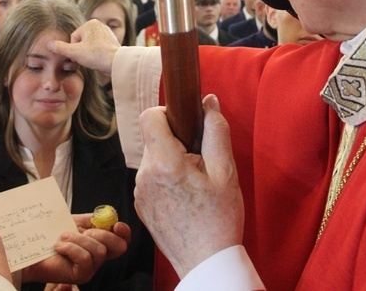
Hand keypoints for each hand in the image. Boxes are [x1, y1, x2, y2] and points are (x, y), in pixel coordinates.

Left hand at [22, 219, 129, 284]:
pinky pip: (85, 259)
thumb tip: (107, 216)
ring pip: (99, 251)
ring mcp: (91, 268)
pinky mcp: (81, 275)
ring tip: (63, 237)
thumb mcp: (74, 222)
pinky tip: (59, 246)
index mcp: (100, 242)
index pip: (123, 240)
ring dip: (79, 239)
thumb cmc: (51, 235)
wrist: (31, 250)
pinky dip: (71, 248)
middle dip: (103, 234)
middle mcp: (99, 257)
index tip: (116, 225)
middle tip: (84, 231)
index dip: (124, 232)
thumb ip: (91, 219)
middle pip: (119, 247)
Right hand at [48, 19, 120, 73]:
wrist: (117, 62)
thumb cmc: (96, 55)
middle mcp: (100, 25)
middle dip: (81, 52)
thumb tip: (48, 44)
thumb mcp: (74, 52)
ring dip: (89, 54)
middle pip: (81, 41)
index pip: (74, 38)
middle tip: (88, 59)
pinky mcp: (112, 41)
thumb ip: (60, 48)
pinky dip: (97, 55)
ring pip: (89, 45)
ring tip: (94, 60)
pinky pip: (98, 48)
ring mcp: (107, 32)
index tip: (81, 56)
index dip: (74, 50)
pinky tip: (100, 60)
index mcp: (90, 23)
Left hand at [134, 94, 243, 277]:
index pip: (150, 116)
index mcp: (164, 164)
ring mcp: (139, 192)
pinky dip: (166, 178)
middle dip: (175, 140)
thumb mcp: (227, 172)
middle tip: (200, 161)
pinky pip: (150, 178)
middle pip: (153, 138)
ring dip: (171, 160)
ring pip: (153, 158)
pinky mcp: (140, 205)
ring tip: (195, 183)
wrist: (206, 262)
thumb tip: (209, 102)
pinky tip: (185, 196)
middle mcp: (144, 176)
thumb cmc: (219, 219)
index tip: (186, 125)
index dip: (168, 112)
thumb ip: (216, 131)